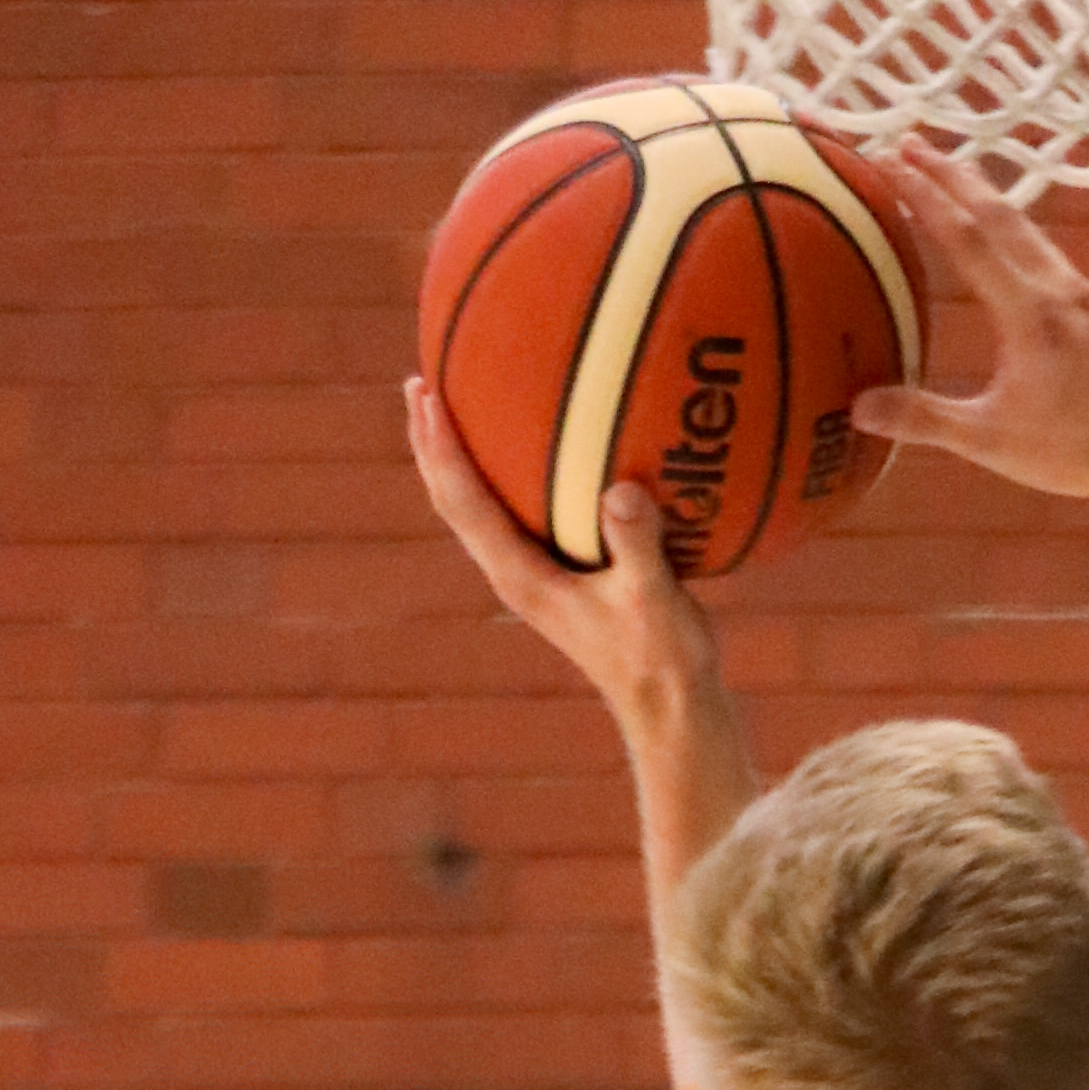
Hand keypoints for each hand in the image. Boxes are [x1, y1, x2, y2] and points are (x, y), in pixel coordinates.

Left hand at [404, 388, 723, 724]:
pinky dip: (502, 475)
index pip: (464, 503)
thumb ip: (637, 544)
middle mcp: (513, 573)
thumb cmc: (662, 659)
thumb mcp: (654, 600)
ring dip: (456, 457)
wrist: (669, 708)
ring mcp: (531, 576)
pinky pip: (513, 513)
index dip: (442, 448)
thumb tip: (619, 488)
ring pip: (475, 508)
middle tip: (419, 381)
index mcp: (521, 576)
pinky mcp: (554, 575)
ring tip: (448, 403)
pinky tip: (522, 446)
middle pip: (453, 500)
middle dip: (431, 442)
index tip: (428, 394)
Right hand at [851, 147, 1088, 513]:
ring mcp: (1083, 295)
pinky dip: (1018, 228)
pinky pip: (1049, 252)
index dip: (924, 195)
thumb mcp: (994, 440)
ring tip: (957, 172)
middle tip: (910, 142)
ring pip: (1027, 227)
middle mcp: (1054, 287)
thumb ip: (927, 420)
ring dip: (986, 194)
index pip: (964, 236)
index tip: (889, 159)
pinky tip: (1015, 237)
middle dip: (950, 174)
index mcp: (1025, 310)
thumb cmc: (1082, 450)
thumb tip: (857, 410)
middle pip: (996, 213)